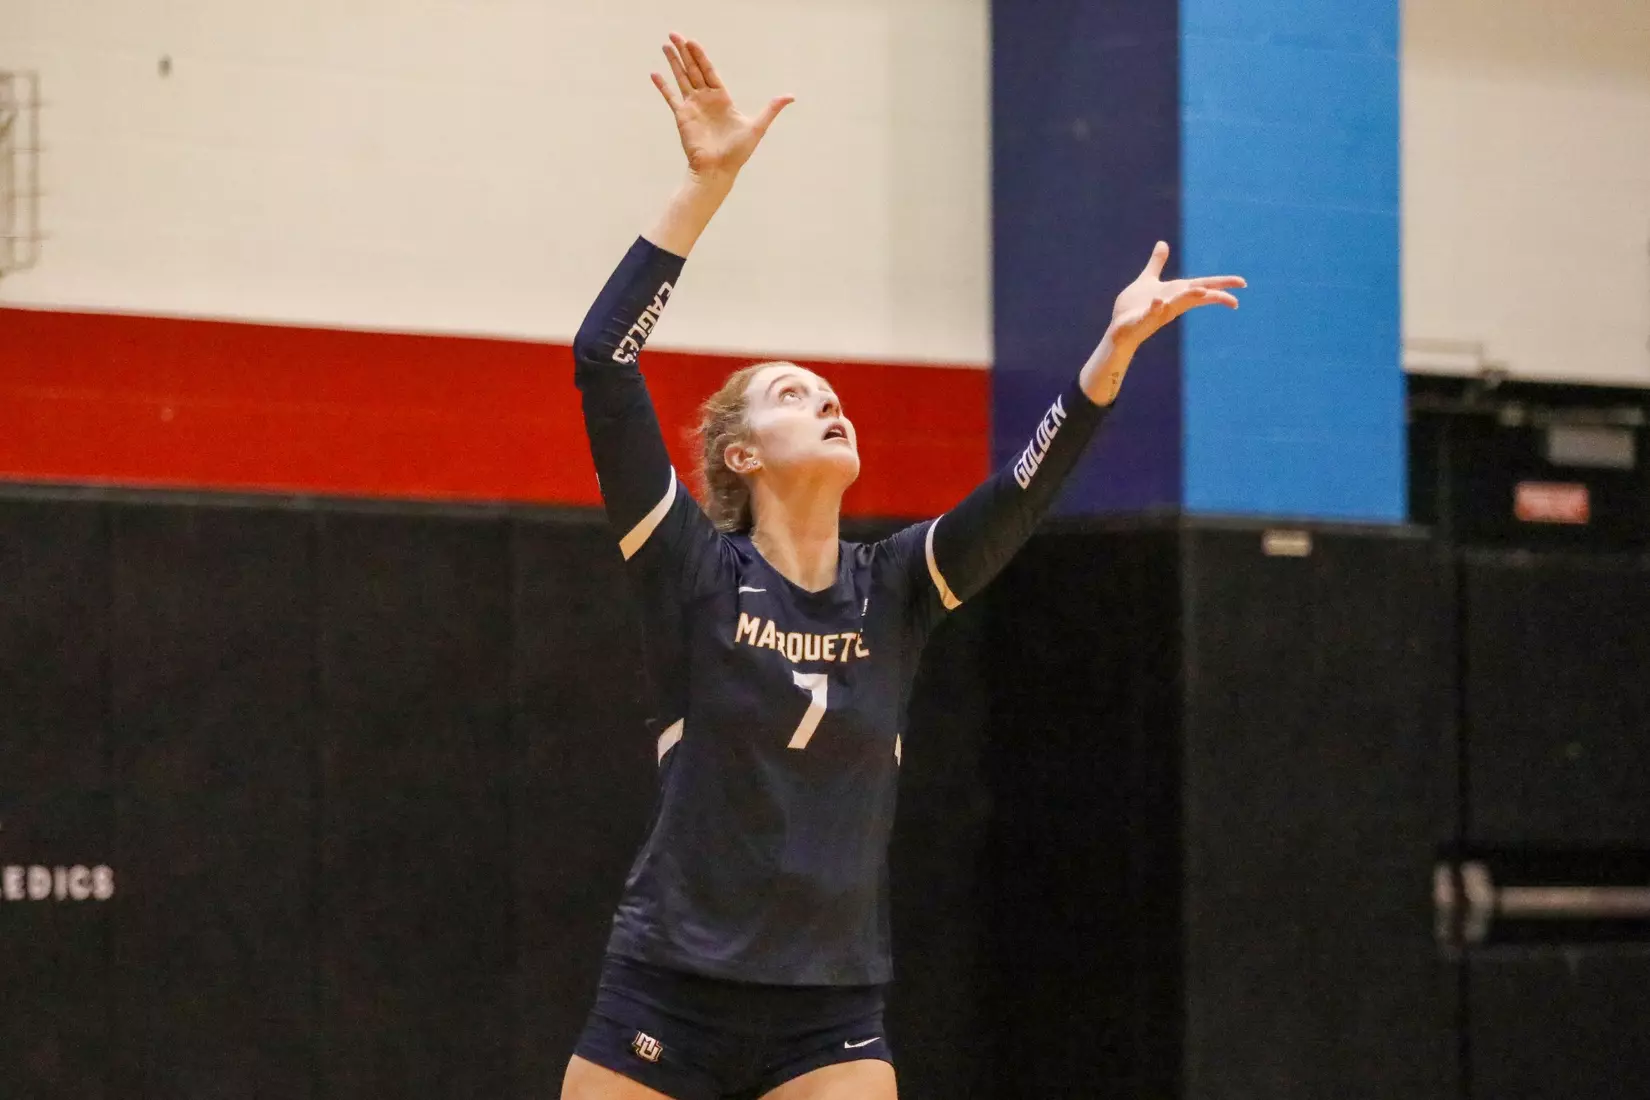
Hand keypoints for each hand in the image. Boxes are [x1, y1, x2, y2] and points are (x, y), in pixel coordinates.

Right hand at [651, 34, 792, 178]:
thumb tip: (791, 96)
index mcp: (722, 99)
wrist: (718, 170)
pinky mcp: (682, 117)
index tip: (692, 42)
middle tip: (675, 34)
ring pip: (681, 79)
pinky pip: (671, 97)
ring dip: (673, 62)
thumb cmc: (737, 153)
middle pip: (694, 70)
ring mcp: (693, 107)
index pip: (710, 71)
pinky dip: (662, 86)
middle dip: (684, 52)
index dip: (701, 56)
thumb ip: (771, 109)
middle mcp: (706, 100)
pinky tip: (654, 74)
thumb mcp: (757, 127)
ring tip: (665, 45)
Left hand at [1108, 242, 1245, 353]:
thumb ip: (1156, 263)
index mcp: (1176, 292)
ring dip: (1188, 297)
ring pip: (1177, 304)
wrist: (1119, 327)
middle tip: (1235, 299)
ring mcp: (1159, 311)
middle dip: (1215, 295)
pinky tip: (1159, 301)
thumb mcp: (1148, 280)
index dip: (1222, 284)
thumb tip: (1162, 243)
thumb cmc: (1135, 307)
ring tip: (1202, 291)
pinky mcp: (1143, 318)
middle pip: (1197, 296)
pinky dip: (1156, 307)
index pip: (1203, 285)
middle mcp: (1172, 302)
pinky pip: (1152, 313)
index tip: (1242, 283)